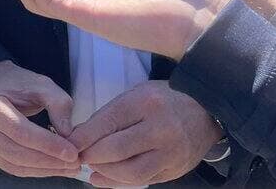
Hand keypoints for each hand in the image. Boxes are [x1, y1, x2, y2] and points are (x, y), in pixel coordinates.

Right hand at [0, 60, 79, 178]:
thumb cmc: (16, 82)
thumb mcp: (40, 83)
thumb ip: (57, 104)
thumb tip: (67, 134)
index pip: (21, 132)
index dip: (48, 145)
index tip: (72, 152)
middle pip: (18, 152)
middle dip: (49, 161)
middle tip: (75, 162)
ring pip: (15, 165)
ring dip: (45, 169)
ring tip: (68, 167)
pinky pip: (12, 167)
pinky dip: (35, 170)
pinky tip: (52, 167)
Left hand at [68, 81, 221, 186]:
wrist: (206, 112)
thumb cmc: (163, 100)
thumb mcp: (136, 95)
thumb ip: (111, 115)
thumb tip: (80, 136)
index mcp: (146, 103)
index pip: (109, 122)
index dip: (85, 137)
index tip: (69, 144)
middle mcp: (160, 129)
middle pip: (117, 150)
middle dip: (92, 156)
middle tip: (78, 157)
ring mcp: (171, 153)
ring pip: (132, 172)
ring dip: (106, 174)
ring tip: (92, 170)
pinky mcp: (175, 170)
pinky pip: (144, 181)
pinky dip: (121, 183)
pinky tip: (105, 179)